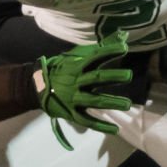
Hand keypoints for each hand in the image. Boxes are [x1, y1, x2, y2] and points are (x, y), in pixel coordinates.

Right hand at [35, 31, 132, 149]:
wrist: (37, 86)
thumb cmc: (62, 69)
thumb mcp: (77, 56)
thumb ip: (102, 48)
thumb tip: (124, 36)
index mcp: (77, 66)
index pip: (95, 56)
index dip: (109, 51)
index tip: (124, 48)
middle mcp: (76, 81)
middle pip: (96, 78)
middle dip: (112, 76)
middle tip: (128, 75)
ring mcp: (74, 98)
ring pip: (94, 100)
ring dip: (111, 102)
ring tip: (127, 104)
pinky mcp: (72, 113)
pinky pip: (88, 121)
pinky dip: (101, 126)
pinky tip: (115, 129)